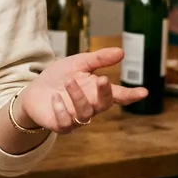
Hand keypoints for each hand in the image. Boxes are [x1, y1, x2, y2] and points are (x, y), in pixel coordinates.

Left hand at [16, 47, 146, 133]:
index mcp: (97, 91)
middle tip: (103, 80)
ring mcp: (77, 118)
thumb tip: (121, 51)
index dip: (131, 95)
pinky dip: (61, 110)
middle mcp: (91, 106)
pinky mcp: (61, 125)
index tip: (144, 92)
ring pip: (85, 113)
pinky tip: (55, 98)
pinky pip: (66, 123)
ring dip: (78, 97)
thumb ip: (98, 59)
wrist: (34, 91)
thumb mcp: (77, 63)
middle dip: (106, 93)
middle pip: (104, 104)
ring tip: (69, 81)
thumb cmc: (59, 77)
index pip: (118, 95)